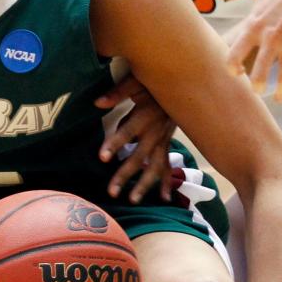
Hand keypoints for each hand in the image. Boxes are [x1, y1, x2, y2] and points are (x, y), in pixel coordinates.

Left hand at [96, 73, 174, 202]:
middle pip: (138, 157)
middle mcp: (154, 133)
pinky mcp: (167, 144)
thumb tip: (97, 102)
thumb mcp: (137, 81)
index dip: (115, 144)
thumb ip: (118, 92)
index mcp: (145, 116)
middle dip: (125, 175)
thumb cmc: (155, 84)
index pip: (127, 133)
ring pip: (154, 167)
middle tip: (111, 191)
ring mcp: (162, 141)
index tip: (102, 157)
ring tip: (132, 200)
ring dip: (144, 185)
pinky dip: (168, 182)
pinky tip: (166, 198)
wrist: (183, 87)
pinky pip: (167, 165)